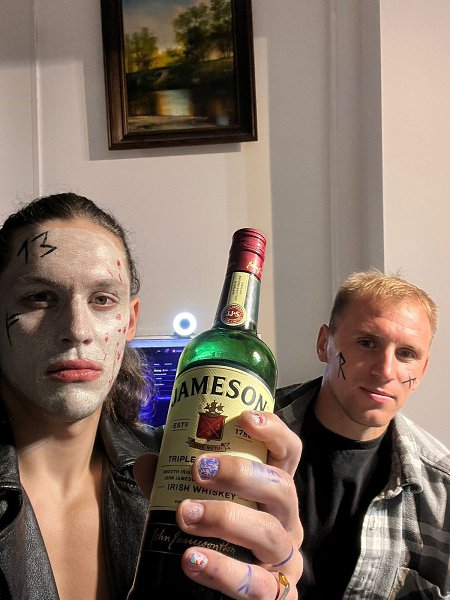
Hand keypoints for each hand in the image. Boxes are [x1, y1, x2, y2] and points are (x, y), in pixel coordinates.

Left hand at [176, 411, 302, 598]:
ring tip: (185, 513)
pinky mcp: (277, 597)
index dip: (274, 432)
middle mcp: (288, 522)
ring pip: (269, 534)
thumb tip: (148, 463)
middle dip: (240, 474)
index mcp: (274, 493)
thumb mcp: (197, 506)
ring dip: (225, 518)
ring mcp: (286, 561)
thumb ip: (173, 486)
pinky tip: (192, 559)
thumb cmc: (216, 543)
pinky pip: (256, 584)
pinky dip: (222, 570)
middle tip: (199, 469)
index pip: (289, 453)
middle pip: (282, 488)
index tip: (245, 419)